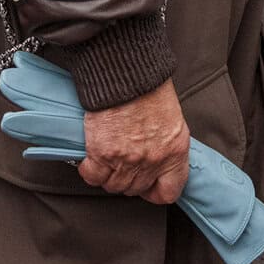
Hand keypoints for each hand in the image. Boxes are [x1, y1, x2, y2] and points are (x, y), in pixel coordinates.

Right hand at [79, 79, 189, 203]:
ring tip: (105, 161)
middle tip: (121, 165)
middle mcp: (152, 160)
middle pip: (135, 188)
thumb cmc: (148, 86)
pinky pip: (93, 176)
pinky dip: (89, 171)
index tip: (147, 186)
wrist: (126, 73)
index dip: (155, 191)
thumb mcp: (171, 117)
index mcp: (174, 152)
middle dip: (127, 179)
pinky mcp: (102, 153)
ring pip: (113, 186)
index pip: (168, 191)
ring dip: (107, 176)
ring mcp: (127, 160)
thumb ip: (165, 142)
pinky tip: (90, 160)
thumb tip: (155, 153)